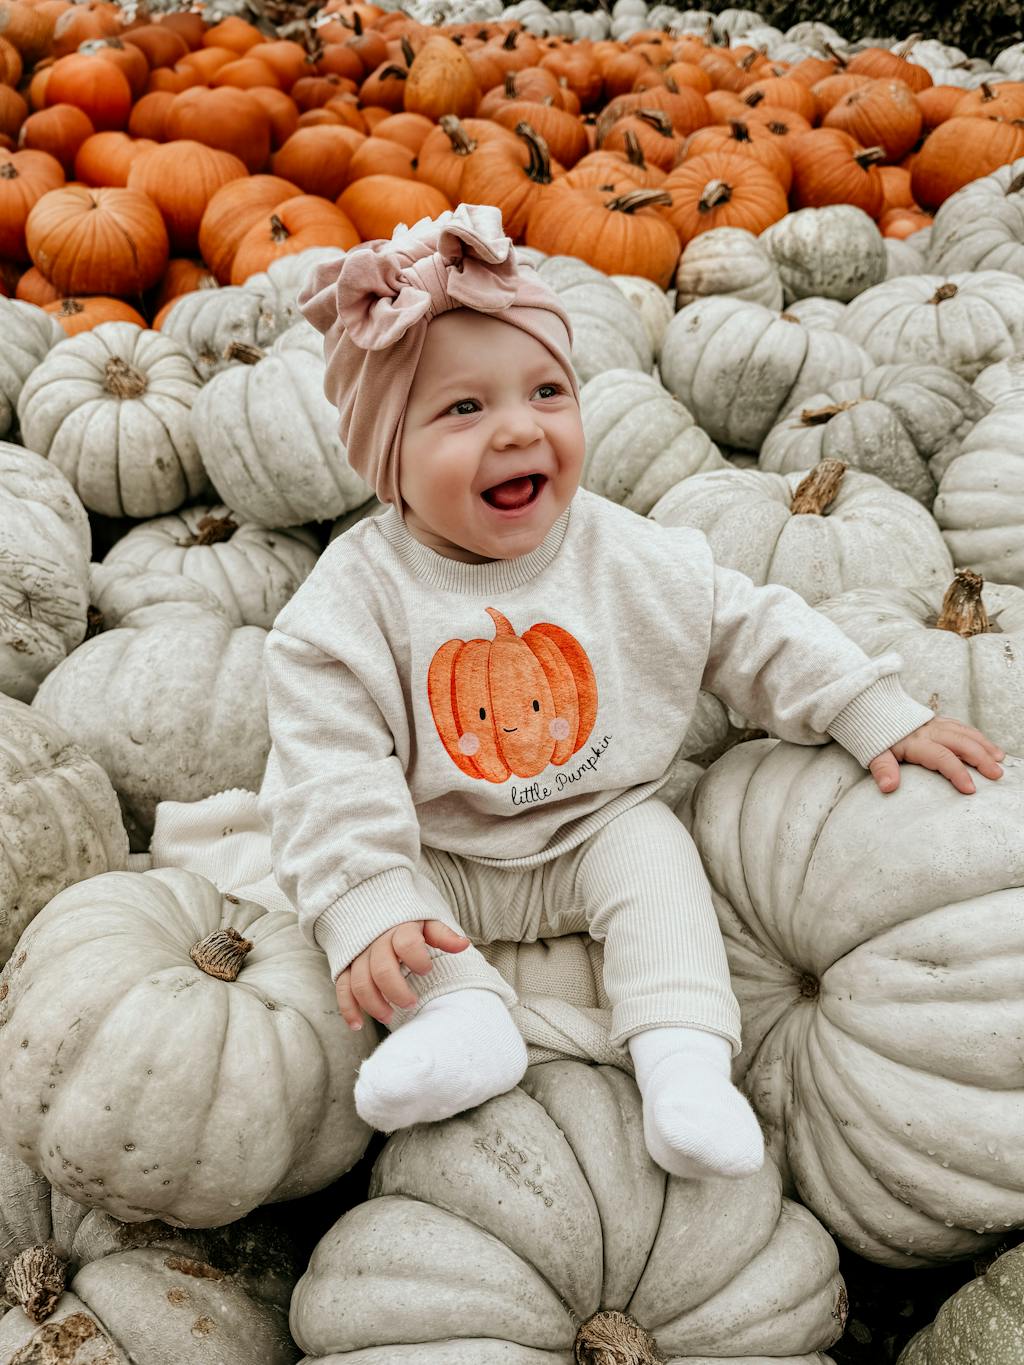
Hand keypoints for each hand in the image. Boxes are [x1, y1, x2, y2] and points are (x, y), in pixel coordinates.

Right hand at [336, 919, 469, 1029]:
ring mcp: (358, 955)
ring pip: (360, 982)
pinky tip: (358, 1025)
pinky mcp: (345, 966)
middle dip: (396, 991)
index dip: (417, 960)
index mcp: (398, 928)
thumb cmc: (406, 921)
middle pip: (382, 969)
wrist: (371, 906)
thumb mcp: (426, 921)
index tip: (426, 970)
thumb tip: (463, 945)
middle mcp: (375, 942)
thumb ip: (442, 935)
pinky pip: (342, 988)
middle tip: (411, 1003)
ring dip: (373, 1004)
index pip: (407, 944)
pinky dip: (349, 1008)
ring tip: (389, 1017)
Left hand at [869, 716, 1004, 795]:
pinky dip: (976, 735)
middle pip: (961, 743)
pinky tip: (985, 745)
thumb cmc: (872, 734)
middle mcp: (929, 730)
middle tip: (997, 774)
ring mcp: (935, 723)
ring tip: (999, 759)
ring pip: (965, 733)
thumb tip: (889, 787)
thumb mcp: (872, 752)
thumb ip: (882, 768)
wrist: (869, 706)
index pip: (941, 757)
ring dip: (984, 745)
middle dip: (981, 758)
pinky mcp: (937, 720)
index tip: (970, 789)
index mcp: (915, 741)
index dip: (957, 773)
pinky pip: (960, 726)